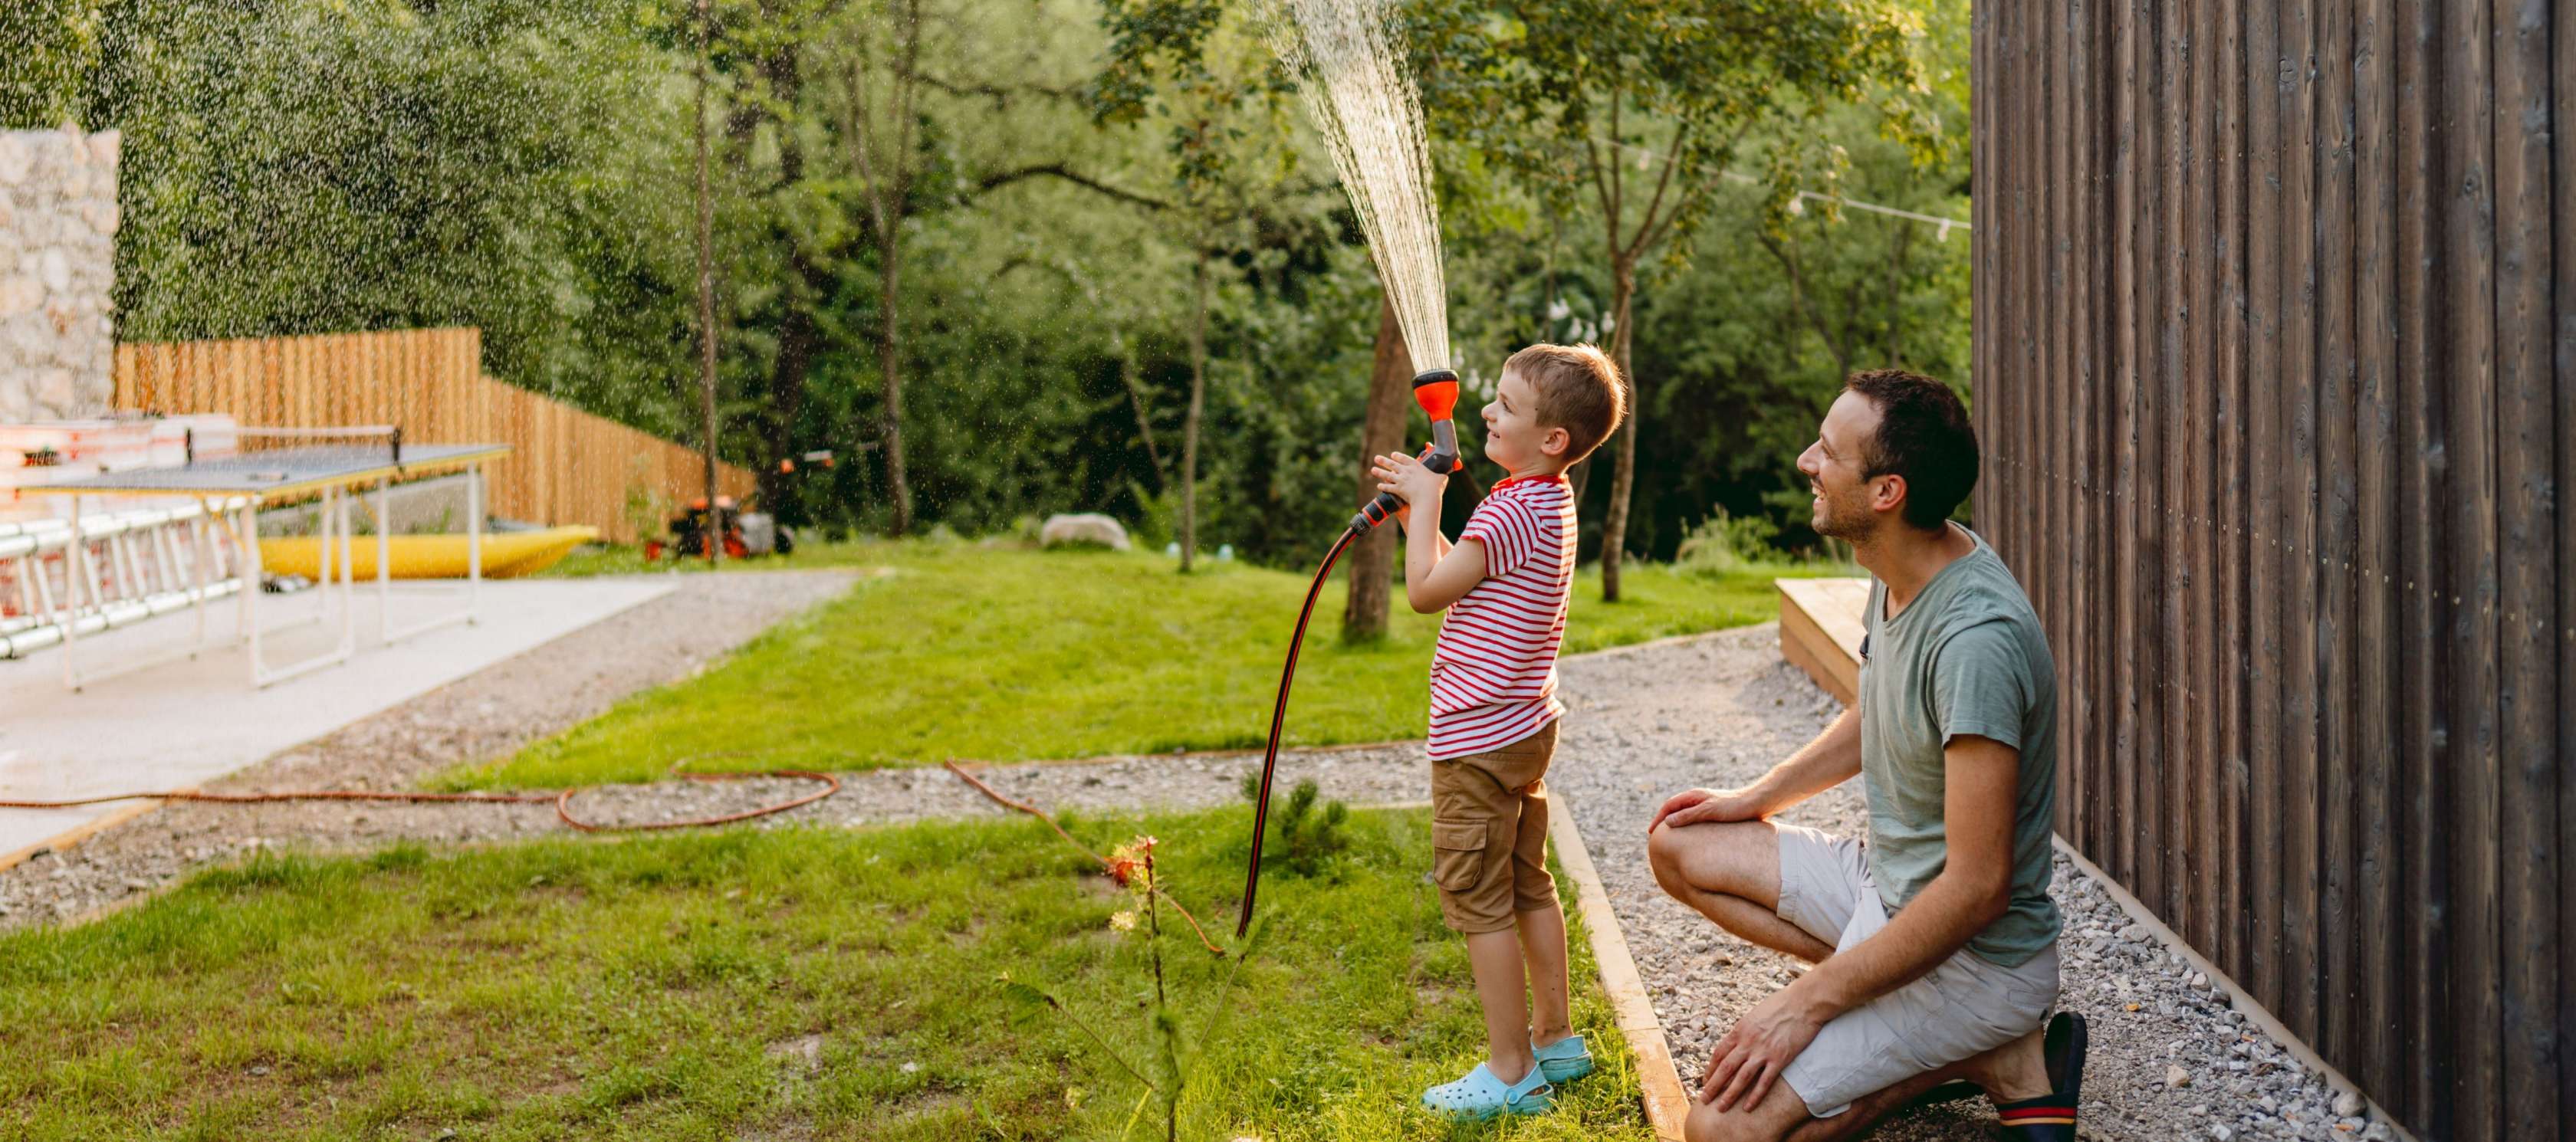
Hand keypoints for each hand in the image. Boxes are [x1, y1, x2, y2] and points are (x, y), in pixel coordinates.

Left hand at [1370, 450, 1446, 513]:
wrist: (1427, 496)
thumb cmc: (1435, 488)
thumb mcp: (1441, 479)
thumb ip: (1441, 477)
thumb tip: (1445, 477)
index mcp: (1416, 466)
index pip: (1404, 458)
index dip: (1398, 456)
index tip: (1393, 455)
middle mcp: (1406, 471)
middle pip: (1392, 464)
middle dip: (1383, 461)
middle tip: (1377, 458)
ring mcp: (1401, 480)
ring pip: (1387, 475)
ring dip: (1379, 472)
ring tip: (1373, 469)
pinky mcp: (1398, 489)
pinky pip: (1388, 487)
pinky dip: (1383, 486)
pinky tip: (1379, 486)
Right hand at [1649, 787, 1763, 831]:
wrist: (1758, 802)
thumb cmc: (1734, 806)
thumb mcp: (1709, 811)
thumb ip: (1688, 816)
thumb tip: (1667, 822)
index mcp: (1693, 796)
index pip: (1668, 806)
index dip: (1658, 819)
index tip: (1651, 833)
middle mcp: (1698, 799)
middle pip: (1675, 809)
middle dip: (1664, 821)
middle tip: (1656, 836)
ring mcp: (1706, 805)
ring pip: (1685, 814)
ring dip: (1676, 824)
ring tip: (1671, 838)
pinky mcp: (1715, 812)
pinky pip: (1695, 819)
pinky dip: (1688, 827)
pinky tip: (1692, 838)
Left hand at [1698, 986, 1823, 1110]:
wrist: (1803, 1002)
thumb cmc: (1780, 1005)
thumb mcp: (1755, 1015)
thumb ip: (1745, 1030)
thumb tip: (1738, 1041)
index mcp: (1740, 1030)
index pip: (1719, 1054)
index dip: (1711, 1070)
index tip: (1706, 1081)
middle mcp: (1748, 1042)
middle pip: (1725, 1068)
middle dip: (1713, 1086)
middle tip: (1704, 1100)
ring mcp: (1763, 1051)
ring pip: (1741, 1078)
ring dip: (1729, 1094)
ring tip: (1720, 1108)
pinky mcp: (1780, 1059)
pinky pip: (1764, 1082)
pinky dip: (1755, 1096)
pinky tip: (1747, 1108)